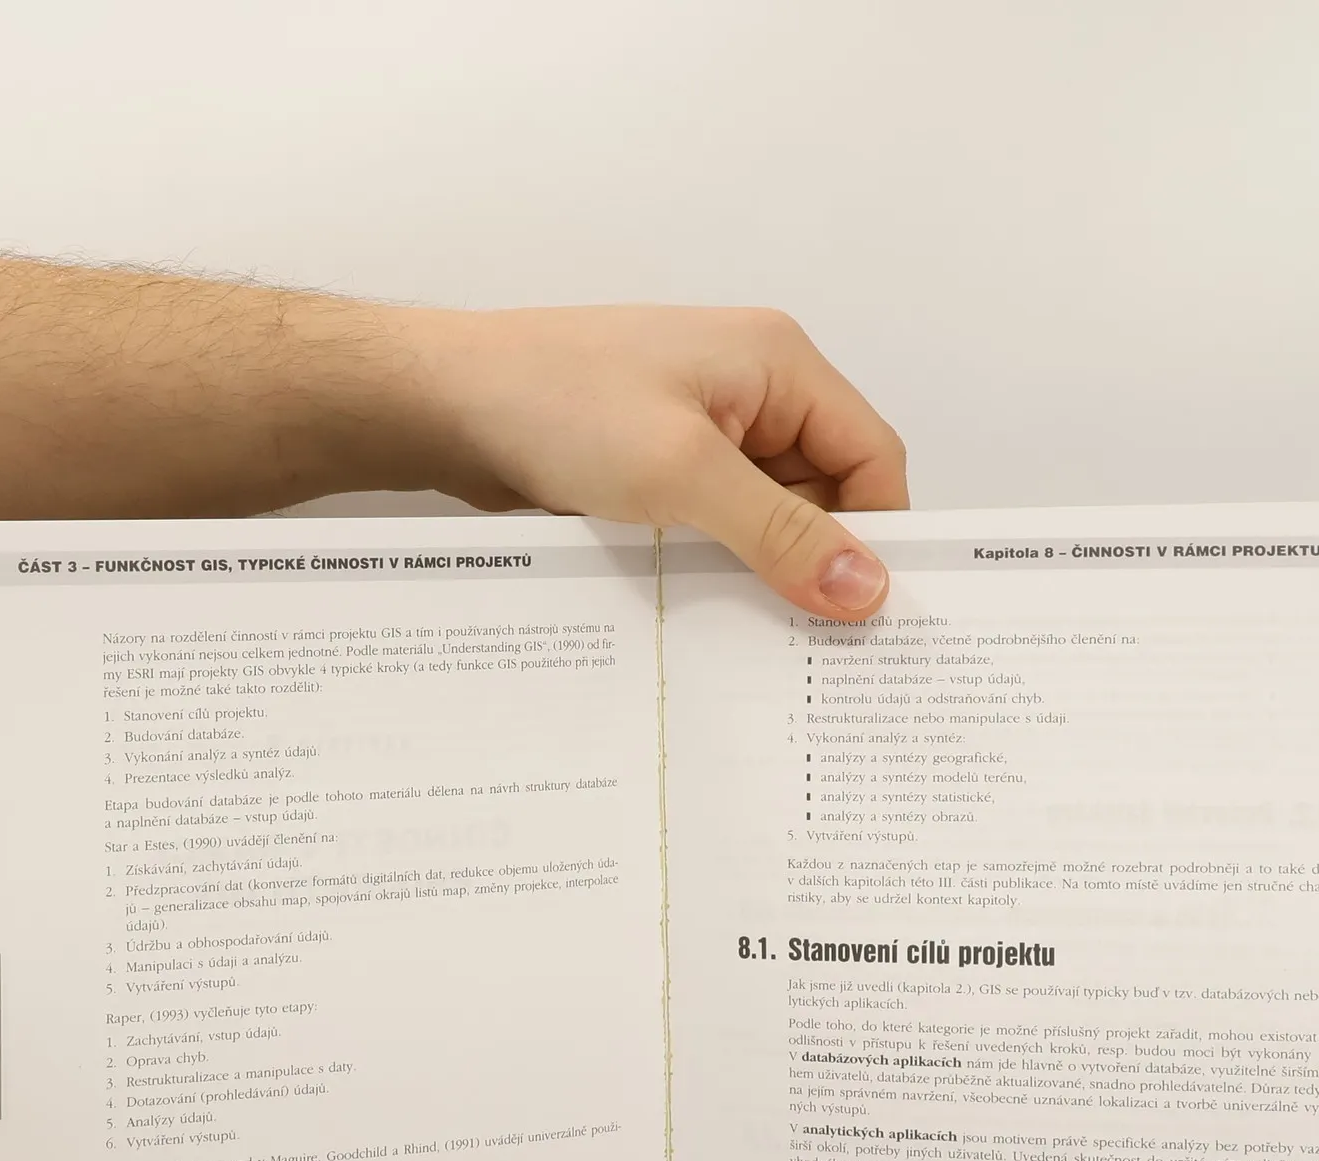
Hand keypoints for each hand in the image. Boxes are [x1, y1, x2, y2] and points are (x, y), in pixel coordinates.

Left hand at [397, 306, 909, 618]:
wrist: (441, 404)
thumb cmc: (554, 404)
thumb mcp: (682, 473)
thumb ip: (780, 533)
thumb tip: (866, 589)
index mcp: (778, 363)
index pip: (871, 457)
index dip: (877, 534)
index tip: (867, 613)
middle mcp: (751, 391)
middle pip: (825, 493)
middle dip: (817, 560)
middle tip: (809, 639)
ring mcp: (702, 430)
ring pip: (768, 517)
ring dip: (760, 568)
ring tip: (749, 629)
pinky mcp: (660, 467)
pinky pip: (716, 526)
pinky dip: (716, 565)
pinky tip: (702, 607)